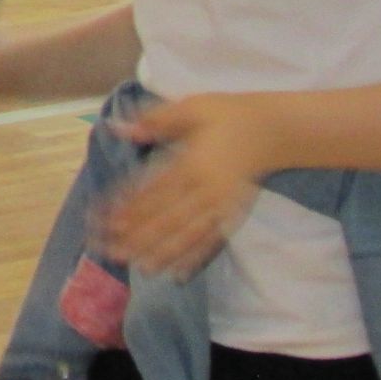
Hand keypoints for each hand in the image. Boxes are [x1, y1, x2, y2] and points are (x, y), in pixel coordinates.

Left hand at [98, 95, 272, 278]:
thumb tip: (122, 128)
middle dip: (138, 237)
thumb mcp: (192, 106)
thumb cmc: (228, 114)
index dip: (128, 207)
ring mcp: (221, 205)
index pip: (153, 189)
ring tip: (139, 267)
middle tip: (111, 252)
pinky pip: (211, 240)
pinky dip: (193, 257)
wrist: (276, 128)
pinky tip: (177, 273)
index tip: (105, 220)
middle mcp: (206, 189)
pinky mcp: (233, 214)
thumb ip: (156, 120)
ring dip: (162, 252)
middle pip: (167, 217)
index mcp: (193, 162)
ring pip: (187, 234)